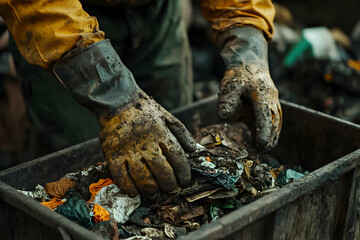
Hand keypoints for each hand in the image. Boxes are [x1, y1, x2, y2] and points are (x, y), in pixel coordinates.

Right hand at [53, 40, 195, 197]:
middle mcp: (146, 143)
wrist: (117, 99)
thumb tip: (193, 150)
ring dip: (151, 188)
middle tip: (171, 187)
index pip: (177, 157)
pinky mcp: (112, 154)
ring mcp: (128, 150)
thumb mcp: (167, 115)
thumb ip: (181, 132)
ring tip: (155, 190)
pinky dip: (128, 187)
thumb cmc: (144, 109)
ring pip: (143, 177)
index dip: (183, 172)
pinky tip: (135, 192)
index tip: (185, 180)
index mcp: (161, 133)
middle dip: (169, 183)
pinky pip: (120, 176)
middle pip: (162, 171)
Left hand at [218, 65, 281, 149]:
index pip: (264, 114)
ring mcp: (271, 102)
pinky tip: (263, 141)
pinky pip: (271, 119)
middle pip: (274, 120)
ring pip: (275, 121)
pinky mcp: (268, 106)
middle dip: (270, 135)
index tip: (262, 143)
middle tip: (264, 150)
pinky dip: (269, 130)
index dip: (264, 129)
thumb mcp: (230, 85)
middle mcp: (270, 99)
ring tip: (266, 148)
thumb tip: (223, 117)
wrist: (249, 63)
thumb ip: (227, 100)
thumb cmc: (239, 74)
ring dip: (272, 134)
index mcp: (262, 94)